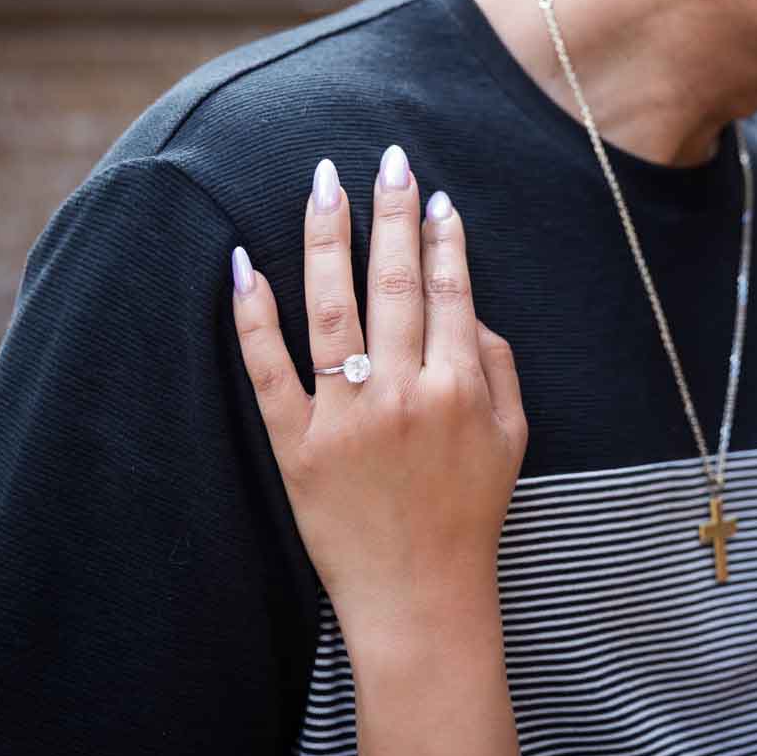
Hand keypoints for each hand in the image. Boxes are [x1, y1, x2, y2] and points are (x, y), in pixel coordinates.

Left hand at [228, 147, 526, 617]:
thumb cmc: (469, 514)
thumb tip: (464, 301)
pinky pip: (269, 370)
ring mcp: (346, 418)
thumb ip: (497, 364)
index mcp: (459, 388)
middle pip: (394, 282)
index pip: (448, 289)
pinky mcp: (296, 446)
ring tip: (323, 182)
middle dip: (392, 213)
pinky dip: (254, 316)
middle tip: (387, 159)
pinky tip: (245, 264)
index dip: (443, 237)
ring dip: (326, 238)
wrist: (421, 597)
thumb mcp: (512, 437)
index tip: (434, 194)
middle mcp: (403, 394)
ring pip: (331, 309)